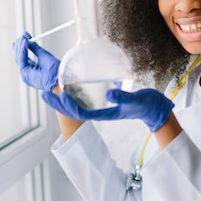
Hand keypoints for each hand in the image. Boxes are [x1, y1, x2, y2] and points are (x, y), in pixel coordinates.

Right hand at [13, 32, 59, 91]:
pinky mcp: (25, 74)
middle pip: (19, 58)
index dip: (23, 48)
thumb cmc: (54, 70)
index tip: (24, 38)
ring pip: (19, 58)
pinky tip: (25, 43)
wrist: (58, 78)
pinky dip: (22, 51)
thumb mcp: (43, 55)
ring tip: (24, 38)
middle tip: (21, 36)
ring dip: (20, 47)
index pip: (24, 58)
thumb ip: (35, 48)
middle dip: (19, 47)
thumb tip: (29, 40)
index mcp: (33, 70)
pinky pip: (21, 60)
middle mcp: (28, 73)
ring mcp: (25, 75)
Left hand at [41, 88, 173, 131]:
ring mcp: (103, 108)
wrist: (156, 110)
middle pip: (75, 109)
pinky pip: (86, 100)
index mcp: (105, 113)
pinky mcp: (107, 103)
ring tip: (52, 89)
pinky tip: (72, 86)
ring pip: (79, 105)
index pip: (80, 111)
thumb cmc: (147, 105)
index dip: (67, 104)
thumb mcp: (135, 100)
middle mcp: (101, 111)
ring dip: (65, 99)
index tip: (57, 94)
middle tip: (45, 92)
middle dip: (60, 102)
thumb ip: (122, 97)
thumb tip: (108, 93)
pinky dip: (76, 94)